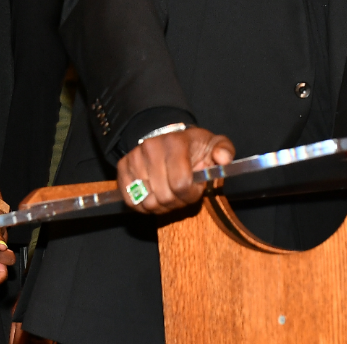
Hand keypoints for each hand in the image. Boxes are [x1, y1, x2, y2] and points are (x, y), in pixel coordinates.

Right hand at [116, 127, 234, 214]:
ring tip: (169, 193)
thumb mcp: (214, 145)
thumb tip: (222, 158)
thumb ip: (224, 151)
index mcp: (175, 142)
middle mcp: (151, 147)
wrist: (169, 140)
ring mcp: (134, 158)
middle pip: (164, 196)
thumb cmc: (194, 147)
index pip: (181, 184)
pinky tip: (155, 195)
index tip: (195, 187)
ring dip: (162, 205)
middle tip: (182, 192)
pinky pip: (132, 201)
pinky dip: (144, 205)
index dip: (191, 193)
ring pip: (148, 202)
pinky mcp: (123, 168)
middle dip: (178, 201)